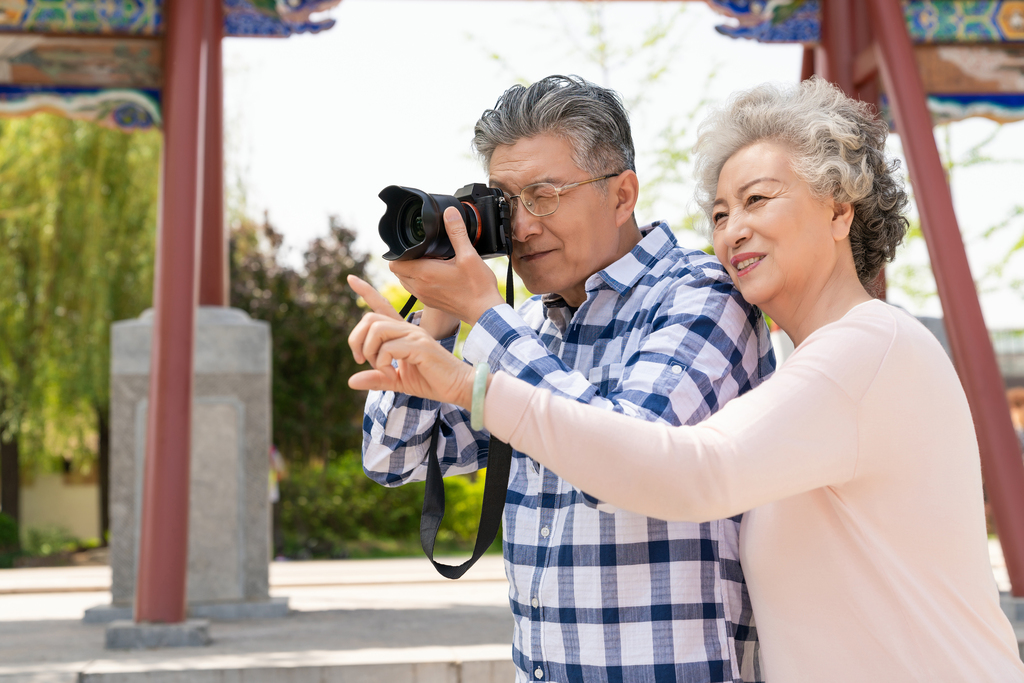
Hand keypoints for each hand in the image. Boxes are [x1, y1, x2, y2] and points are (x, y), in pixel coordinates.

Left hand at [347, 275, 473, 408]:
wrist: (459, 387)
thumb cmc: (433, 381)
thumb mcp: (398, 381)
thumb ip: (377, 378)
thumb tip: (350, 381)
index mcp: (403, 332)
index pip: (382, 306)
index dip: (366, 292)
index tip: (350, 278)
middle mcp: (408, 328)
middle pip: (370, 318)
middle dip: (356, 340)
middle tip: (361, 361)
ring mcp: (415, 334)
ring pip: (376, 329)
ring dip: (370, 352)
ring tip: (381, 369)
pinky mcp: (420, 345)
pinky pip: (389, 348)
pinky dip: (383, 364)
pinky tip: (393, 375)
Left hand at [388, 207, 505, 324]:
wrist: (485, 312)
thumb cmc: (477, 287)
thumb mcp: (469, 255)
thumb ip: (457, 232)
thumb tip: (450, 213)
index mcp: (424, 273)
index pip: (394, 263)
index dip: (398, 252)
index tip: (410, 245)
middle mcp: (420, 287)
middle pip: (398, 271)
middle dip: (405, 260)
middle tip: (421, 251)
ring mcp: (424, 297)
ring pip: (405, 281)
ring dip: (410, 271)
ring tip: (428, 262)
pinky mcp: (431, 303)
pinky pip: (415, 290)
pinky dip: (418, 281)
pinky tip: (435, 274)